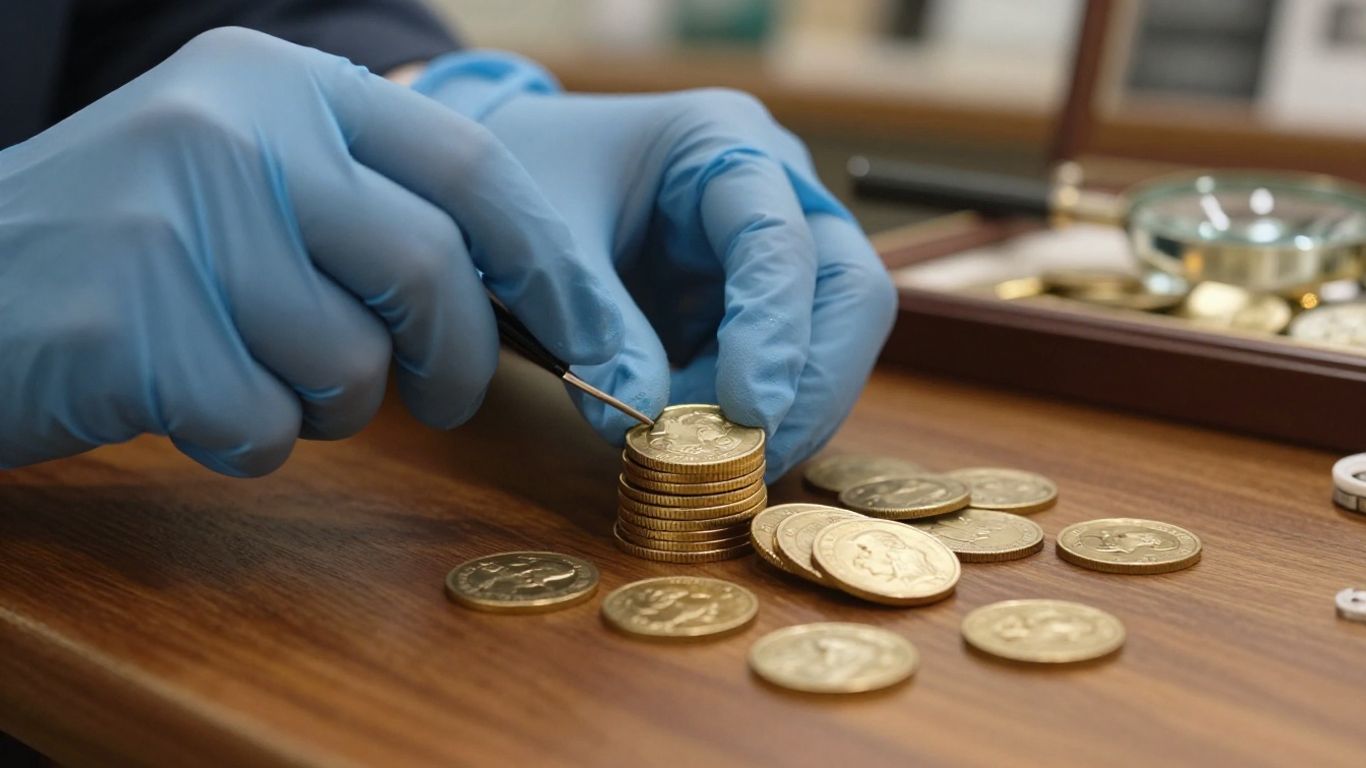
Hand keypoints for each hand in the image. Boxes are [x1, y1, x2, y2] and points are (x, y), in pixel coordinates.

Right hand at [0, 30, 620, 474]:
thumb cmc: (123, 249)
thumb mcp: (239, 172)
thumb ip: (364, 199)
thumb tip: (523, 281)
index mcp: (279, 83)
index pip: (470, 167)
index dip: (548, 261)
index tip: (594, 329)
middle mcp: (233, 130)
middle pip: (432, 269)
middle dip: (457, 359)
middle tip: (442, 399)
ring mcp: (174, 222)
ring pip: (352, 363)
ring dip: (331, 406)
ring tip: (258, 379)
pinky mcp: (129, 326)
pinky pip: (264, 424)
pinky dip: (248, 441)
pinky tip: (184, 405)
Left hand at [417, 55, 895, 478]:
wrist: (506, 171)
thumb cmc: (530, 175)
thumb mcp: (540, 234)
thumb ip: (592, 321)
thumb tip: (638, 417)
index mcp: (723, 142)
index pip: (780, 240)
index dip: (775, 332)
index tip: (750, 414)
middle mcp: (775, 189)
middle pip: (849, 291)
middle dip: (813, 384)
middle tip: (755, 457)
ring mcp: (778, 250)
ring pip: (835, 338)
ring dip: (788, 409)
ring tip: (706, 453)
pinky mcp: (759, 305)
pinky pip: (789, 368)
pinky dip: (757, 415)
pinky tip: (702, 442)